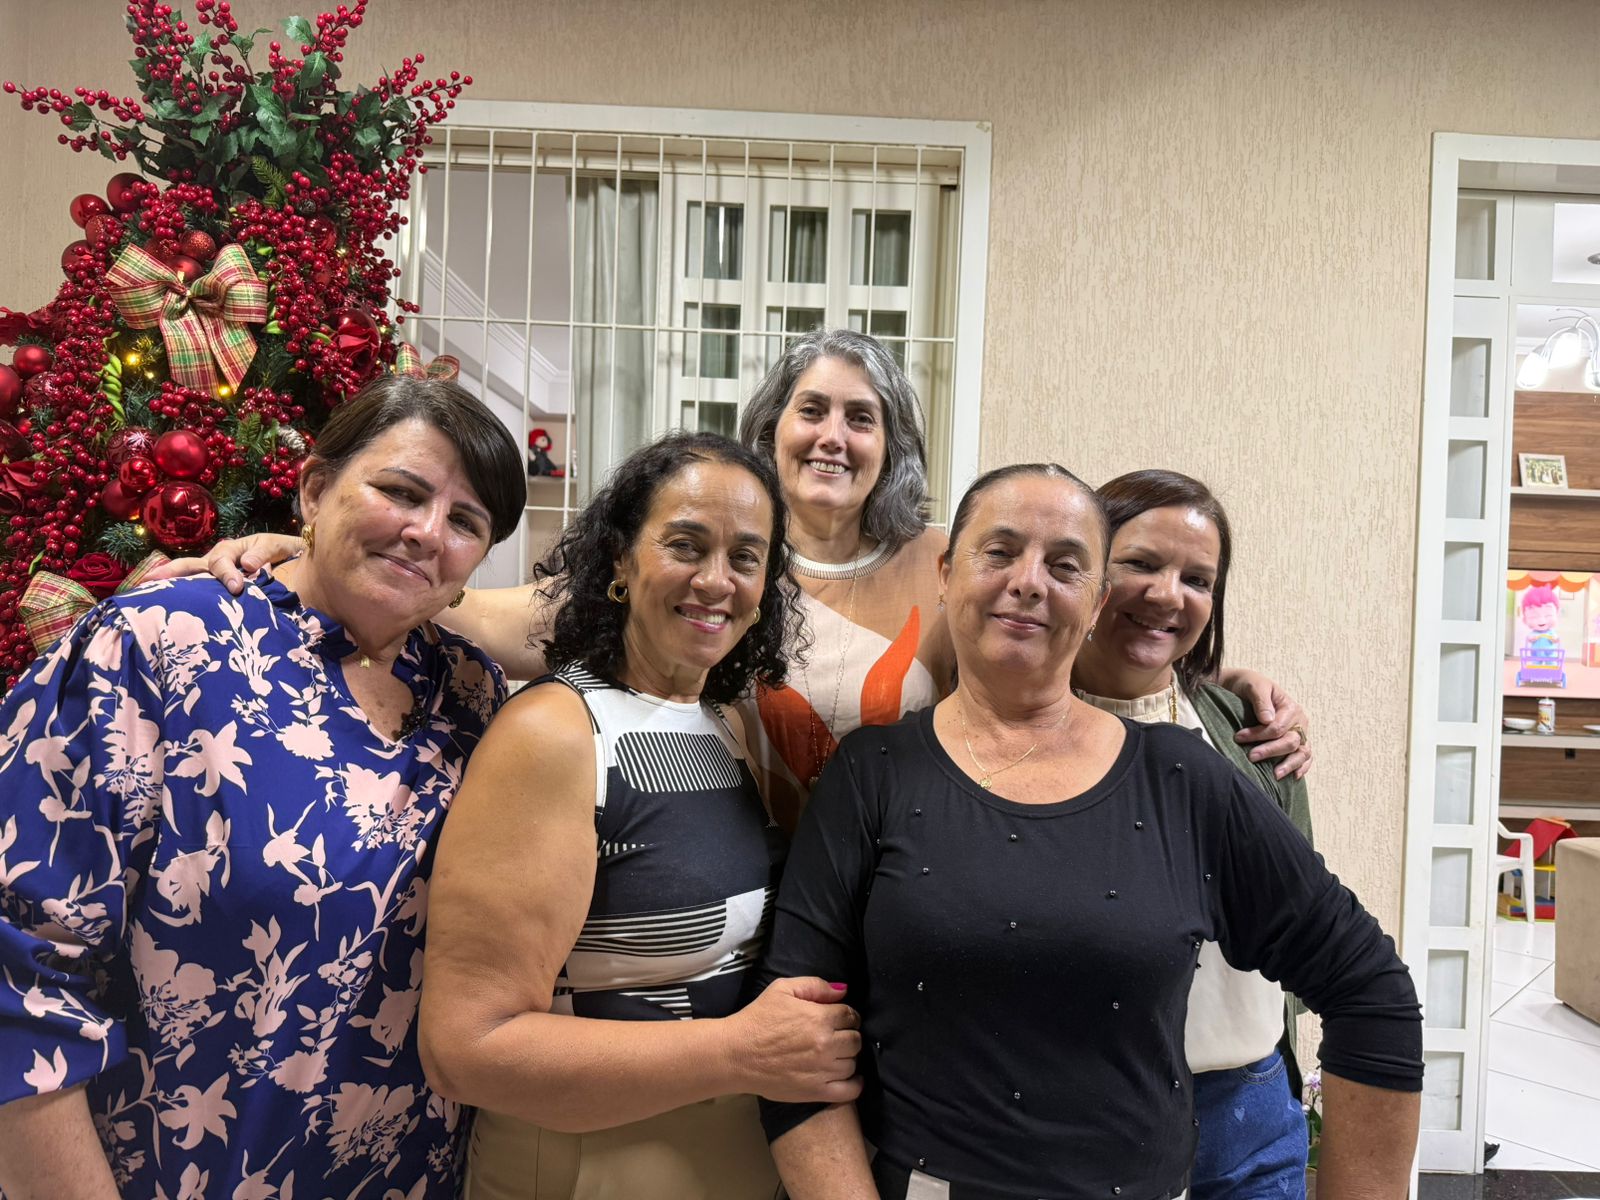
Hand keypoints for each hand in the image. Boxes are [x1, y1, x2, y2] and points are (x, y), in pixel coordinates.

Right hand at [142, 532, 304, 594]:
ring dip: (166, 585)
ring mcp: (213, 577)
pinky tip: (162, 611)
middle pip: (189, 566)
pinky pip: (197, 595)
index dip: (227, 573)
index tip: (237, 587)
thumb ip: (266, 552)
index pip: (221, 562)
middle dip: (168, 573)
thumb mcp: (279, 546)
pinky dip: (180, 599)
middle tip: (149, 582)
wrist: (295, 562)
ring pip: (187, 578)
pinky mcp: (216, 592)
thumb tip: (247, 564)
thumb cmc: (284, 553)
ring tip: (142, 593)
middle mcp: (216, 562)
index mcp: (231, 551)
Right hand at [725, 977, 862, 1103]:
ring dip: (847, 1057)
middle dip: (848, 1035)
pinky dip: (855, 1084)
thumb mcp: (782, 989)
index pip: (851, 1015)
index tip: (838, 1020)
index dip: (846, 1016)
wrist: (735, 1054)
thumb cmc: (757, 1019)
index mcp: (820, 1018)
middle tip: (834, 1036)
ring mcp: (823, 1070)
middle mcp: (826, 1044)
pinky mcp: (816, 1092)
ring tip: (833, 1055)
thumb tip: (842, 991)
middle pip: (855, 1040)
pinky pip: (850, 1091)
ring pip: (853, 1063)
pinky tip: (848, 1077)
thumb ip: (815, 986)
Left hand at [1225, 669, 1311, 780]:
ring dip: (1289, 765)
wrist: (1245, 688)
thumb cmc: (1250, 686)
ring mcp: (1299, 734)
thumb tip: (1267, 719)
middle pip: (1290, 742)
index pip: (1278, 727)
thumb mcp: (1254, 686)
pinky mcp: (1297, 743)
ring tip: (1275, 774)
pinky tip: (1294, 777)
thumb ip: (1261, 701)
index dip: (1259, 734)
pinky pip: (1305, 757)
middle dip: (1270, 751)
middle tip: (1251, 756)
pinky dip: (1302, 767)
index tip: (1239, 738)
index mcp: (1291, 708)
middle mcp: (1299, 722)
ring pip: (1302, 753)